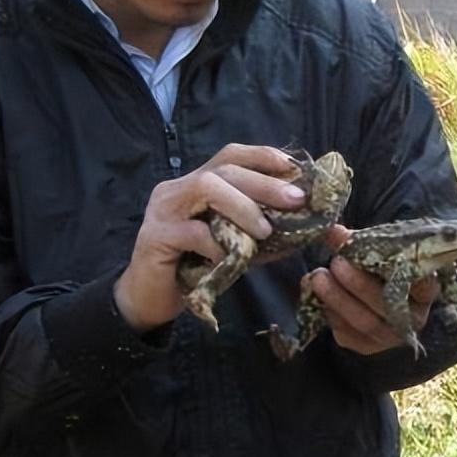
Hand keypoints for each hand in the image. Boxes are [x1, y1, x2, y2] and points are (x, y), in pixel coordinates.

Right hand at [114, 144, 306, 331]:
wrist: (150, 300)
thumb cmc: (195, 268)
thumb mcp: (233, 243)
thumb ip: (259, 228)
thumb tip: (305, 222)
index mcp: (196, 183)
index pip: (230, 155)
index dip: (263, 156)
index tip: (294, 167)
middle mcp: (177, 188)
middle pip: (224, 169)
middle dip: (264, 183)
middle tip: (296, 200)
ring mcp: (163, 209)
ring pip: (206, 187)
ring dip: (243, 206)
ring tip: (266, 231)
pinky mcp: (155, 236)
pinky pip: (192, 232)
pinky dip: (217, 244)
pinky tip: (231, 259)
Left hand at [309, 225, 440, 355]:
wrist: (369, 294)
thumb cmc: (379, 269)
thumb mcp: (377, 252)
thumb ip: (360, 242)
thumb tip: (333, 232)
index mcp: (424, 292)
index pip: (425, 286)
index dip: (414, 277)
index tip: (397, 260)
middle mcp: (412, 319)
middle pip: (386, 304)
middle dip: (358, 283)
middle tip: (337, 263)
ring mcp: (389, 336)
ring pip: (364, 322)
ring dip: (337, 298)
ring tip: (317, 277)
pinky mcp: (366, 346)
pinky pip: (346, 334)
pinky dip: (328, 313)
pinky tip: (315, 294)